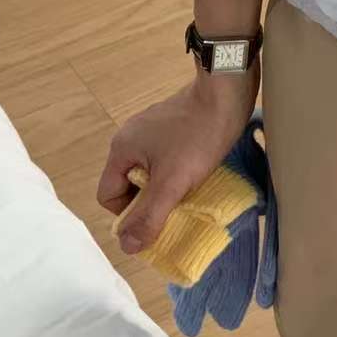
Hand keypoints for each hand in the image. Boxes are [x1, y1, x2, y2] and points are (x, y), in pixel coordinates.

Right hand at [97, 66, 259, 254]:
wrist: (228, 91)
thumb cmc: (199, 135)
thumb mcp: (173, 183)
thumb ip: (149, 215)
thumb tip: (128, 246)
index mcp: (121, 149)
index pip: (108, 195)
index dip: (128, 214)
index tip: (156, 218)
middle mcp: (131, 136)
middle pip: (129, 184)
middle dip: (150, 201)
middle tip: (176, 208)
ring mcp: (153, 128)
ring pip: (151, 171)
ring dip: (167, 186)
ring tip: (190, 191)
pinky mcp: (174, 123)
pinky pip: (167, 157)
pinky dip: (179, 169)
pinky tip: (199, 171)